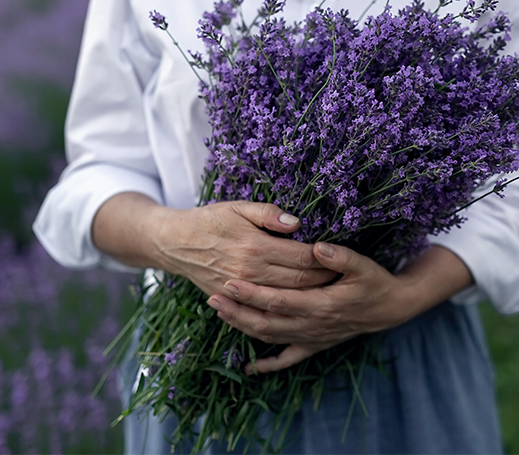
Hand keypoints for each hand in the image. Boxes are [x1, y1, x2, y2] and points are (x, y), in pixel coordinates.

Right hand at [151, 201, 334, 296]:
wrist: (176, 243)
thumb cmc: (211, 220)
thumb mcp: (238, 207)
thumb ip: (269, 214)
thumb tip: (297, 223)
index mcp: (255, 246)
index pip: (302, 257)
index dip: (325, 259)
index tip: (340, 258)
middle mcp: (250, 272)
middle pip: (299, 281)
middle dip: (323, 280)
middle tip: (343, 278)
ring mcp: (241, 290)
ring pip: (285, 299)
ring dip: (309, 297)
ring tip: (329, 293)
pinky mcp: (233, 301)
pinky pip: (265, 311)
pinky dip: (285, 310)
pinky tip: (300, 307)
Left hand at [207, 242, 419, 372]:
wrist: (390, 308)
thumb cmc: (374, 282)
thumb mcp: (363, 265)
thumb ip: (340, 257)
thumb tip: (316, 247)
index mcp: (321, 304)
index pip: (278, 300)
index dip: (252, 294)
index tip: (229, 282)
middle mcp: (312, 325)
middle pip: (266, 321)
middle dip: (237, 310)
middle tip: (212, 297)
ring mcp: (312, 338)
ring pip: (270, 337)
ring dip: (243, 327)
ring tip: (220, 313)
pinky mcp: (315, 345)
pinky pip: (287, 359)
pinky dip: (266, 365)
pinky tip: (247, 368)